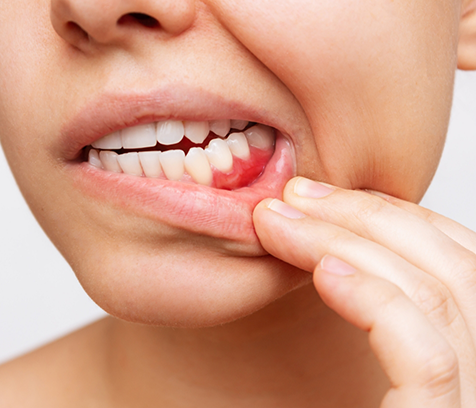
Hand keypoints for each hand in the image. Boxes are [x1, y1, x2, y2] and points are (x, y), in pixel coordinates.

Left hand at [253, 177, 475, 406]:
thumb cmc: (320, 404)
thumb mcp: (355, 359)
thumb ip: (364, 306)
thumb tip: (331, 248)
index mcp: (466, 352)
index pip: (456, 263)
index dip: (399, 216)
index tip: (331, 196)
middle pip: (448, 265)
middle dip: (365, 215)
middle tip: (295, 194)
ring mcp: (467, 403)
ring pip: (431, 294)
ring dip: (346, 241)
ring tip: (278, 220)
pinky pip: (426, 355)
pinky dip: (374, 301)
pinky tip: (323, 272)